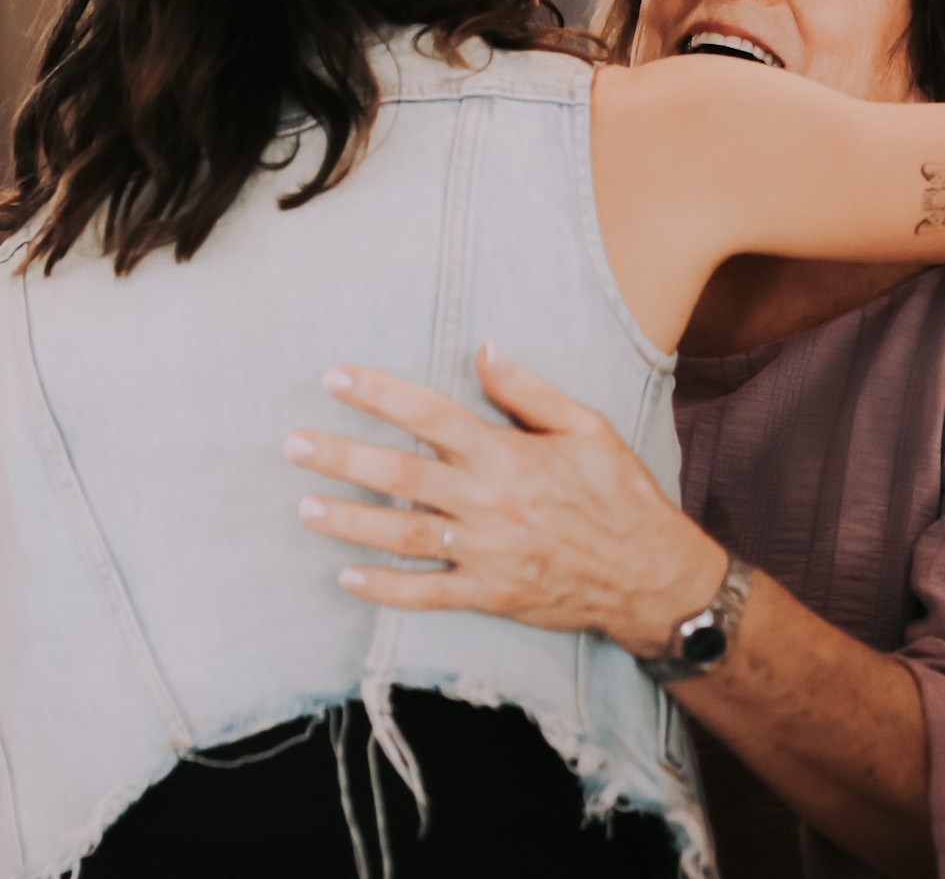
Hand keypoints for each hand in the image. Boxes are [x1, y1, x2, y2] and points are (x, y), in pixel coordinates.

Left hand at [284, 344, 727, 658]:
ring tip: (304, 508)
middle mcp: (490, 502)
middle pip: (402, 474)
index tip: (335, 377)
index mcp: (508, 455)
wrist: (651, 575)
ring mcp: (487, 553)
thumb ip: (530, 391)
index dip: (379, 394)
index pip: (431, 416)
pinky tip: (347, 578)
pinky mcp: (492, 594)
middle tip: (294, 444)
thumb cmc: (620, 494)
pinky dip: (386, 588)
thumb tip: (484, 350)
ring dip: (350, 521)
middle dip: (343, 457)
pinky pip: (428, 594)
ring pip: (404, 535)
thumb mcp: (588, 427)